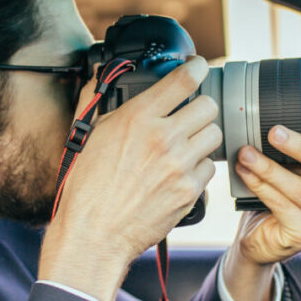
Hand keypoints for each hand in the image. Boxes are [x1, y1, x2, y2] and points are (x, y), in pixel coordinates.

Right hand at [39, 56, 220, 300]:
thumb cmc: (86, 187)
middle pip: (208, 106)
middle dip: (200, 108)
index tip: (200, 66)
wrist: (94, 233)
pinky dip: (198, 168)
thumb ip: (98, 101)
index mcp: (136, 118)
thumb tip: (99, 77)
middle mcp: (162, 138)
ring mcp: (179, 166)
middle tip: (190, 114)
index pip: (183, 79)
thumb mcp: (88, 135)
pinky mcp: (189, 191)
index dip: (197, 67)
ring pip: (214, 136)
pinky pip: (209, 168)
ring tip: (185, 145)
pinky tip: (180, 172)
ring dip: (202, 137)